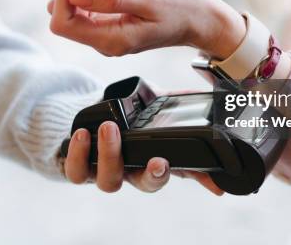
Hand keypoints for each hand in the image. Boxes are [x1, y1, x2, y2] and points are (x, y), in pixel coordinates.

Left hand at [47, 0, 245, 59]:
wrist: (201, 18)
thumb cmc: (181, 10)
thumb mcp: (147, 0)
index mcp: (110, 41)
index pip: (61, 23)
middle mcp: (103, 41)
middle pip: (63, 13)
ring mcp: (105, 31)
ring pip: (74, 5)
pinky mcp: (110, 21)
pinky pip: (88, 3)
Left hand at [65, 121, 222, 194]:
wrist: (87, 118)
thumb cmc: (127, 117)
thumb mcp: (156, 112)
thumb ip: (182, 114)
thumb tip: (213, 106)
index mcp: (151, 160)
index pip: (177, 171)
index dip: (194, 179)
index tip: (206, 179)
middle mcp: (130, 171)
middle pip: (145, 184)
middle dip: (154, 177)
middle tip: (158, 161)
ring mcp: (104, 172)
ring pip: (109, 181)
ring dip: (111, 155)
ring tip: (111, 128)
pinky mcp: (78, 168)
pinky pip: (76, 172)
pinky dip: (79, 155)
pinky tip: (82, 134)